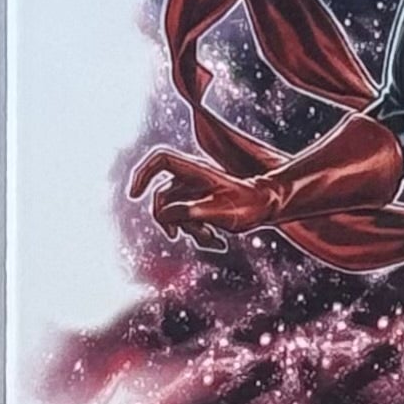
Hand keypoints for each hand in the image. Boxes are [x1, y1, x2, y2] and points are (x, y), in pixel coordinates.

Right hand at [129, 148, 272, 251]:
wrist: (269, 206)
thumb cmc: (249, 205)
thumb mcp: (219, 211)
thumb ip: (189, 212)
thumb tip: (163, 215)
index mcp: (195, 170)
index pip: (160, 160)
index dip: (142, 174)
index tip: (134, 196)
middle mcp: (192, 178)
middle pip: (162, 197)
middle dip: (169, 220)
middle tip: (179, 236)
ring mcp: (195, 191)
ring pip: (174, 212)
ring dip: (188, 230)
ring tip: (212, 239)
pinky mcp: (200, 204)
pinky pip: (187, 220)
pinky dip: (197, 233)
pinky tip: (217, 243)